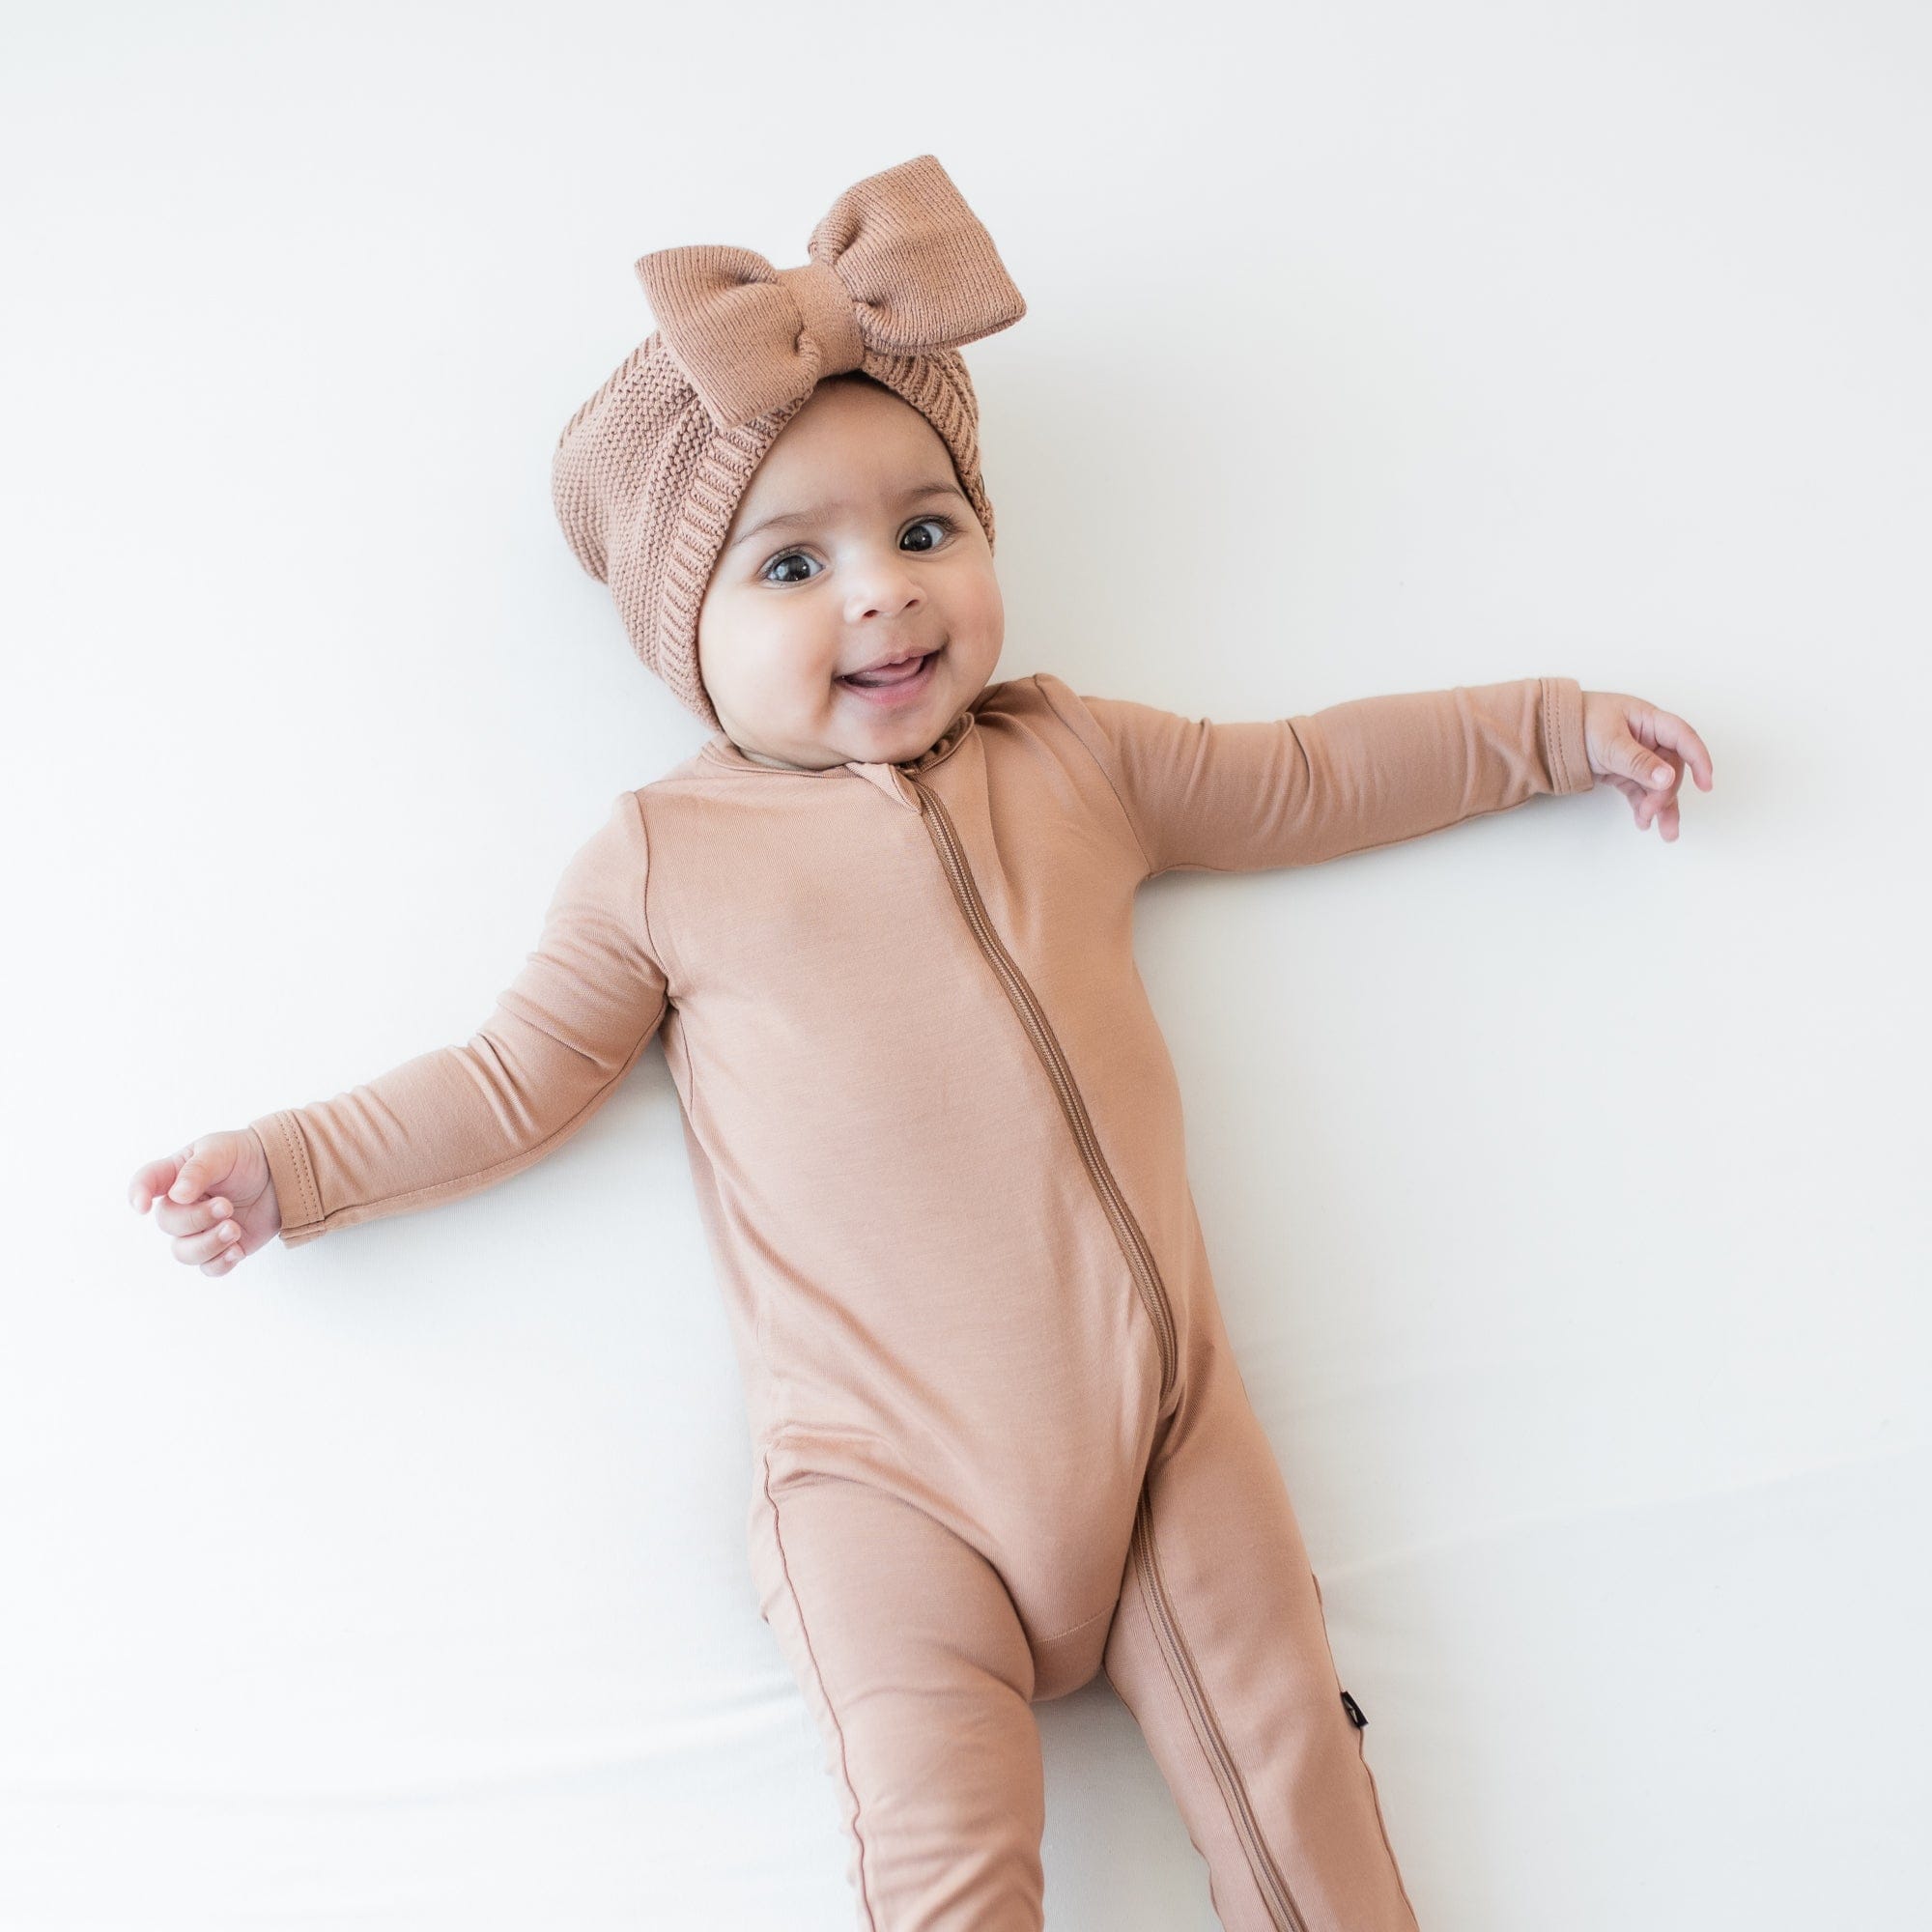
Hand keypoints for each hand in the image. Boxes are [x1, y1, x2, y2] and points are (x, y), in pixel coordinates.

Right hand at [128, 1128, 281, 1274]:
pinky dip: (221, 1262)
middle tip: (226, 1206)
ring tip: (234, 1229)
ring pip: (184, 1252)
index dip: (137, 1195)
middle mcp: (182, 1205)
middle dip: (197, 1218)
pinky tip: (236, 1250)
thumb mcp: (221, 1152)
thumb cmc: (245, 1156)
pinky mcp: (222, 1247)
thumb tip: (177, 1195)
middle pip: (169, 1224)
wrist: (282, 1172)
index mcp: (175, 1176)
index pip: (146, 1183)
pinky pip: (209, 1267)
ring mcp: (201, 1229)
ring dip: (208, 1244)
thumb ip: (197, 1170)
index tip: (143, 1207)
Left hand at [1581, 690, 1713, 840]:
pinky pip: (1641, 791)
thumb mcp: (1609, 743)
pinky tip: (1643, 823)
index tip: (1706, 784)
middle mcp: (1648, 738)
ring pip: (1659, 783)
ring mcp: (1637, 757)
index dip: (1699, 759)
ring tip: (1665, 833)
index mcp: (1649, 720)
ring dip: (1662, 807)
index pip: (1683, 738)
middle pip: (1671, 767)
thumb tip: (1668, 778)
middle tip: (1653, 811)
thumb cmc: (1577, 723)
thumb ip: (1639, 762)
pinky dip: (1643, 806)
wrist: (1548, 733)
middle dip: (1665, 792)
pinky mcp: (1625, 772)